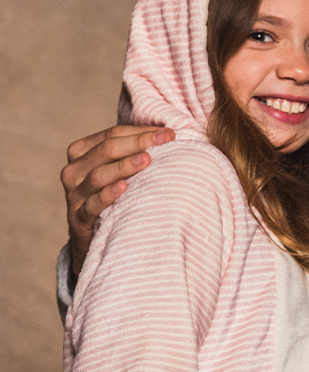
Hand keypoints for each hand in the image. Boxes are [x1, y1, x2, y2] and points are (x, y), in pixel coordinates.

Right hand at [63, 124, 174, 274]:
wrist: (91, 240)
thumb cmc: (112, 200)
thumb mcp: (116, 174)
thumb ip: (132, 154)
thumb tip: (170, 136)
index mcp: (82, 153)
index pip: (112, 135)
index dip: (141, 132)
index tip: (170, 134)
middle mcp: (74, 171)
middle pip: (106, 150)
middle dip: (138, 143)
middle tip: (165, 140)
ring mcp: (75, 195)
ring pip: (98, 175)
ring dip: (124, 166)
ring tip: (147, 159)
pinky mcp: (79, 218)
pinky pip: (93, 204)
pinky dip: (108, 195)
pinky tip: (124, 187)